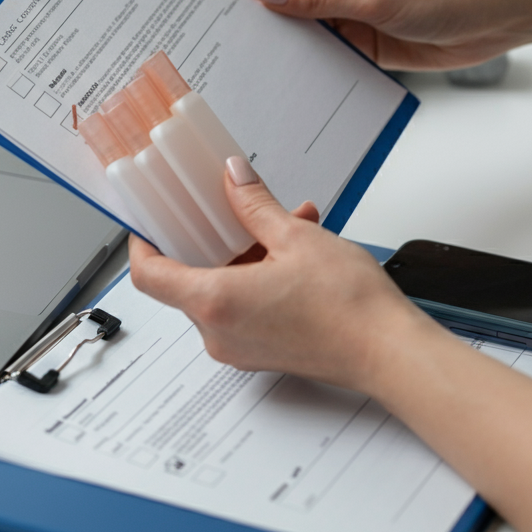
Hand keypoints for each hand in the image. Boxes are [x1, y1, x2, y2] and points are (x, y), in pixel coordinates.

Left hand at [128, 156, 426, 392]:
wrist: (390, 354)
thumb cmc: (350, 308)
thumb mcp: (296, 237)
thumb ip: (254, 205)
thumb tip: (233, 177)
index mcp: (215, 303)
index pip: (147, 275)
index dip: (141, 244)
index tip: (148, 221)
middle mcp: (218, 333)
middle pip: (185, 279)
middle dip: (207, 239)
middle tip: (221, 209)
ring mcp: (239, 348)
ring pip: (219, 290)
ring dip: (241, 254)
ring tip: (279, 224)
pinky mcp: (262, 352)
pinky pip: (241, 307)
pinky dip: (255, 277)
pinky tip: (292, 249)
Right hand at [250, 0, 514, 69]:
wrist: (489, 23)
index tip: (231, 0)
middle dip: (264, 10)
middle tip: (236, 35)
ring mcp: (345, 6)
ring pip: (298, 21)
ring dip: (286, 38)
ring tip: (260, 60)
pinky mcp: (355, 36)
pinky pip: (320, 47)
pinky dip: (308, 59)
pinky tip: (292, 74)